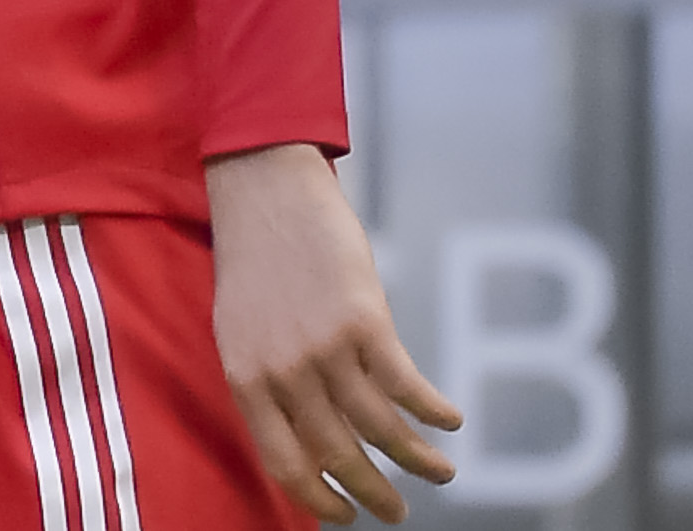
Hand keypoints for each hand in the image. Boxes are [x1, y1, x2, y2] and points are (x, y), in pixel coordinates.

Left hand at [210, 144, 460, 521]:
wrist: (264, 193)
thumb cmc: (255, 266)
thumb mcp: (242, 332)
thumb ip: (270, 385)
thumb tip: (309, 445)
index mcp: (245, 378)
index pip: (283, 464)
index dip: (319, 500)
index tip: (346, 517)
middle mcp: (283, 371)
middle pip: (339, 455)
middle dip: (376, 493)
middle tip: (398, 512)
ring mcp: (324, 347)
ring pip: (382, 429)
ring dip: (419, 460)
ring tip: (440, 474)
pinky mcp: (364, 322)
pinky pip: (407, 386)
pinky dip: (434, 412)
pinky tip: (450, 422)